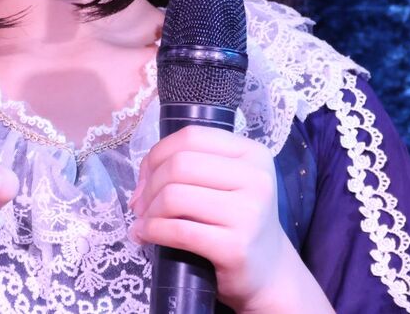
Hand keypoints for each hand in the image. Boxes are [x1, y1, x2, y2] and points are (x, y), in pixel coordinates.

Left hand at [129, 125, 320, 312]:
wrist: (269, 272)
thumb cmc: (238, 222)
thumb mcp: (226, 183)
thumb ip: (192, 167)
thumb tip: (142, 179)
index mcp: (252, 153)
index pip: (191, 136)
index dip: (157, 154)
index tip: (145, 178)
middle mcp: (256, 178)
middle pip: (179, 164)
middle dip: (148, 185)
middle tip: (140, 205)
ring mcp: (249, 213)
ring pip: (174, 195)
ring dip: (149, 211)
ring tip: (144, 222)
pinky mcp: (236, 247)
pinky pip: (179, 230)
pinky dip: (153, 231)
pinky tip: (145, 236)